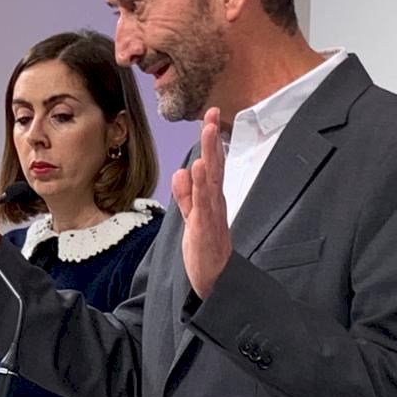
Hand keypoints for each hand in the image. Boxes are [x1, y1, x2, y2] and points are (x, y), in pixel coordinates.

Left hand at [172, 107, 231, 298]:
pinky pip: (203, 204)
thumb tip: (182, 170)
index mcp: (211, 199)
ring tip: (209, 131)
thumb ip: (186, 195)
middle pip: (214, 167)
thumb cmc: (205, 250)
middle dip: (213, 140)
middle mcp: (214, 203)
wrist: (214, 282)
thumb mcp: (191, 216)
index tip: (210, 117)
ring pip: (211, 180)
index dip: (210, 142)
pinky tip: (199, 169)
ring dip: (210, 155)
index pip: (211, 165)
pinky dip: (201, 185)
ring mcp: (212, 215)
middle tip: (212, 114)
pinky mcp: (205, 229)